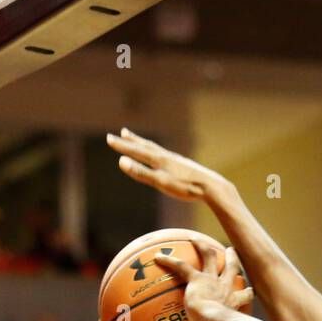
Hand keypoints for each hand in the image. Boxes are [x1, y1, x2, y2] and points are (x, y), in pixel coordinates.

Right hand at [107, 129, 224, 203]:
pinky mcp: (185, 166)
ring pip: (157, 150)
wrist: (212, 188)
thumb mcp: (160, 182)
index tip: (109, 139)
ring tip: (139, 140)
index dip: (122, 146)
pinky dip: (159, 153)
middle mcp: (167, 157)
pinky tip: (163, 157)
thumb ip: (141, 172)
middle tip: (122, 132)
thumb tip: (121, 162)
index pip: (136, 150)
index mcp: (159, 160)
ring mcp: (177, 160)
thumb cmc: (185, 187)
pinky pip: (167, 156)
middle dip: (132, 141)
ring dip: (146, 144)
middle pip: (146, 146)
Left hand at [155, 243, 252, 320]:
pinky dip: (169, 261)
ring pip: (210, 256)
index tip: (248, 290)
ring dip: (202, 246)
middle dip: (232, 259)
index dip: (246, 293)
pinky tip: (157, 257)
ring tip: (194, 239)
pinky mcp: (198, 279)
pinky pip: (181, 266)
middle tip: (230, 251)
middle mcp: (226, 288)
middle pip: (232, 269)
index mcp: (234, 303)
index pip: (244, 296)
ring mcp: (213, 280)